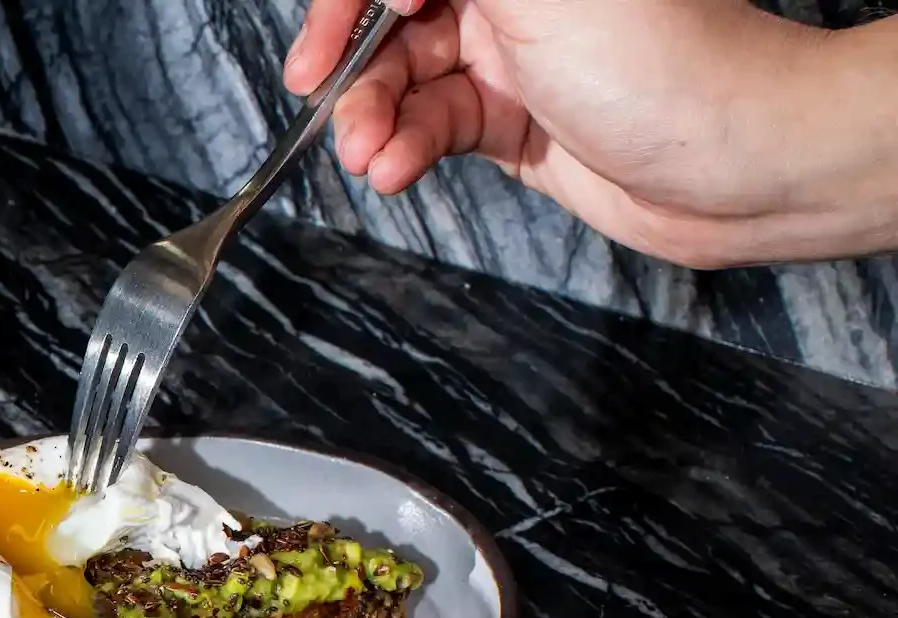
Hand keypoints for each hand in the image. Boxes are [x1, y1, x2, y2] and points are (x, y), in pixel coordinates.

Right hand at [283, 0, 897, 266]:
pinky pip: (433, 128)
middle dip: (351, 60)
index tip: (324, 38)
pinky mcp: (513, 123)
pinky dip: (406, 150)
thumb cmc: (666, 64)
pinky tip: (396, 168)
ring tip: (369, 155)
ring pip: (405, 79)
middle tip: (316, 95)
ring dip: (373, 118)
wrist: (735, 168)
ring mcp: (513, 57)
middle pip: (394, 15)